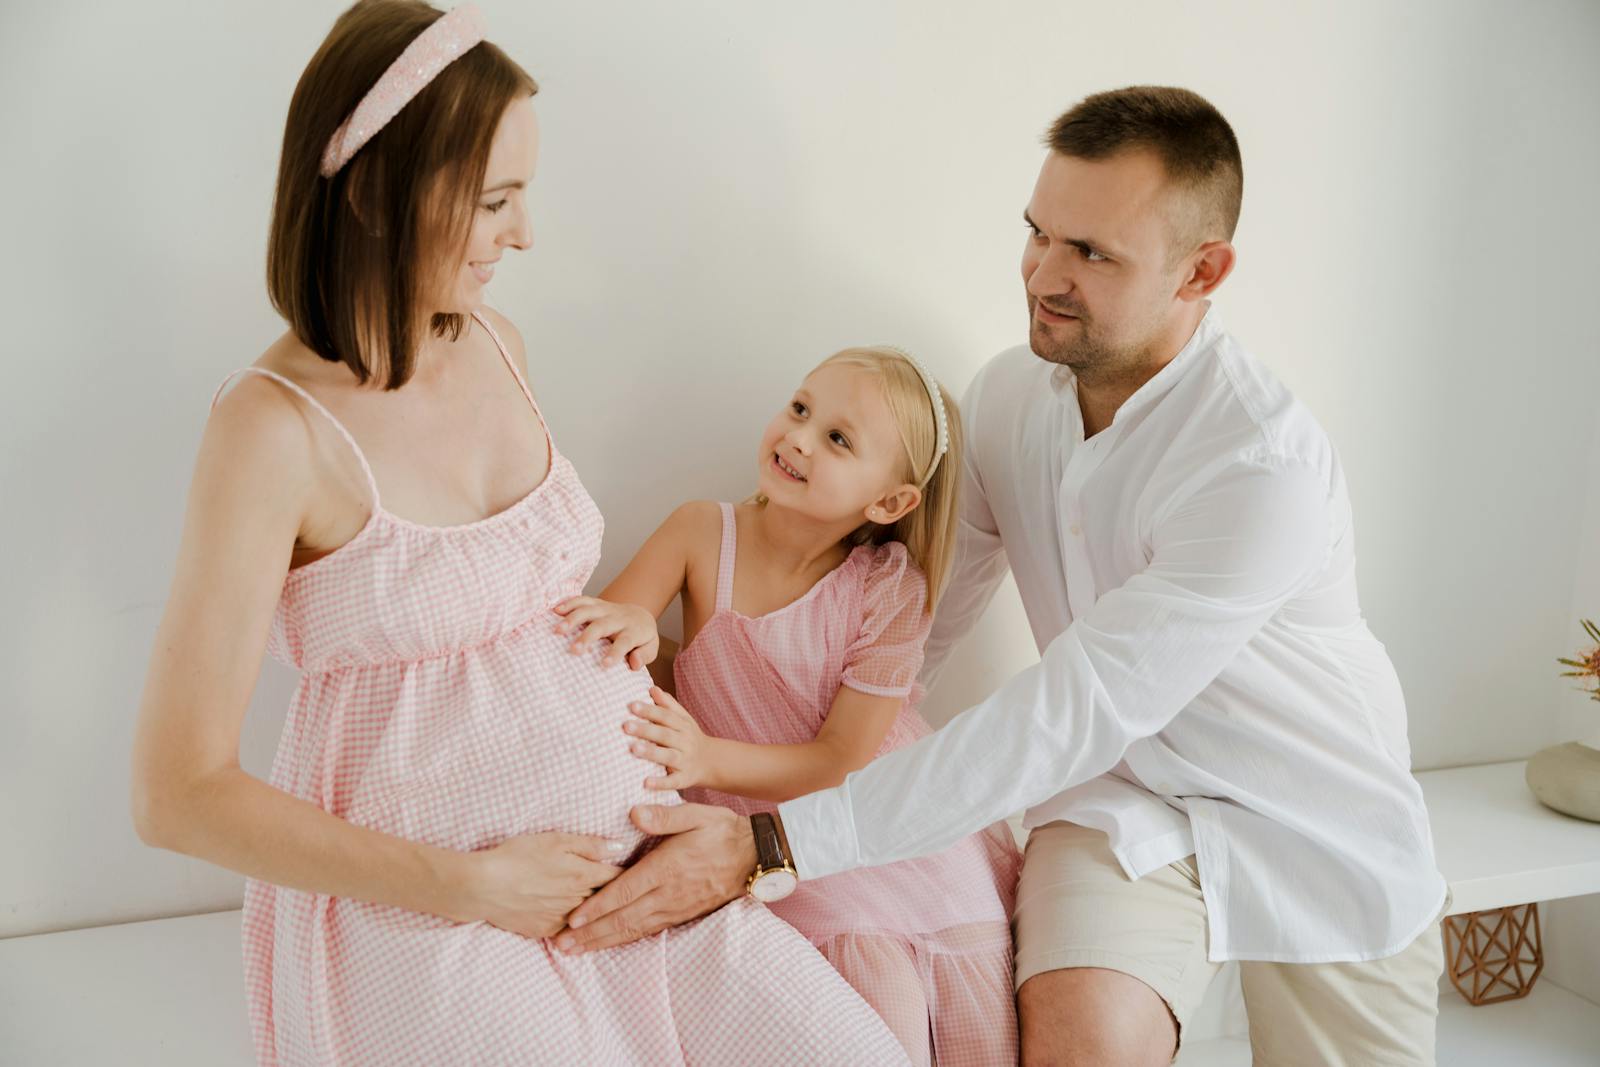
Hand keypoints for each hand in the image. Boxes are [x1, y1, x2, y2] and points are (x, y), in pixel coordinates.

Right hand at [464, 831, 627, 938]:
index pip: (620, 878)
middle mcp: (579, 902)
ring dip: (601, 913)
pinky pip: (570, 929)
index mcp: (584, 876)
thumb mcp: (555, 840)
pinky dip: (579, 926)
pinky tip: (583, 924)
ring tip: (613, 909)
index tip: (644, 873)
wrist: (483, 886)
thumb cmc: (518, 856)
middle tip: (637, 894)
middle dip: (621, 896)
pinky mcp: (547, 931)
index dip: (632, 875)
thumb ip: (590, 845)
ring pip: (591, 917)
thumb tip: (620, 848)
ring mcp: (563, 920)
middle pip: (608, 900)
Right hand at [552, 597, 658, 669]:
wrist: (640, 614)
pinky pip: (582, 600)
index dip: (615, 652)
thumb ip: (644, 656)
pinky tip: (555, 610)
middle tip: (574, 650)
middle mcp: (618, 618)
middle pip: (602, 625)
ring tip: (558, 630)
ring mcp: (606, 609)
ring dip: (572, 619)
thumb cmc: (642, 638)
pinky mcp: (597, 603)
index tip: (604, 664)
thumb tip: (634, 663)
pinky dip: (569, 603)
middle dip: (587, 637)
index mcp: (633, 631)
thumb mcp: (650, 648)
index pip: (625, 642)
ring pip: (588, 610)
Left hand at [554, 803, 755, 953]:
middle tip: (561, 945)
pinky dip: (625, 939)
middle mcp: (668, 893)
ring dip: (603, 941)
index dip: (597, 907)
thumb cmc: (722, 831)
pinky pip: (648, 931)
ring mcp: (676, 907)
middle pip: (623, 918)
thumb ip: (664, 816)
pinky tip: (609, 943)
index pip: (625, 891)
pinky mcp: (682, 914)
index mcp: (667, 867)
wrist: (754, 856)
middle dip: (590, 934)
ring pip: (633, 930)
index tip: (572, 919)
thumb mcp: (696, 814)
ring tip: (576, 950)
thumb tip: (634, 813)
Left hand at [625, 686, 713, 790]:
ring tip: (634, 749)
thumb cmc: (689, 738)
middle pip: (665, 735)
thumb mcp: (683, 720)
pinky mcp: (684, 779)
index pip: (665, 716)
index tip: (631, 706)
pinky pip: (673, 781)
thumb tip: (652, 688)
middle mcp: (685, 742)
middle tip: (626, 726)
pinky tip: (646, 782)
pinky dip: (661, 783)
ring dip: (651, 753)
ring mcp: (685, 761)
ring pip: (668, 756)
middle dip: (646, 730)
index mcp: (683, 726)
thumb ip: (668, 705)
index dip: (649, 711)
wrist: (710, 762)